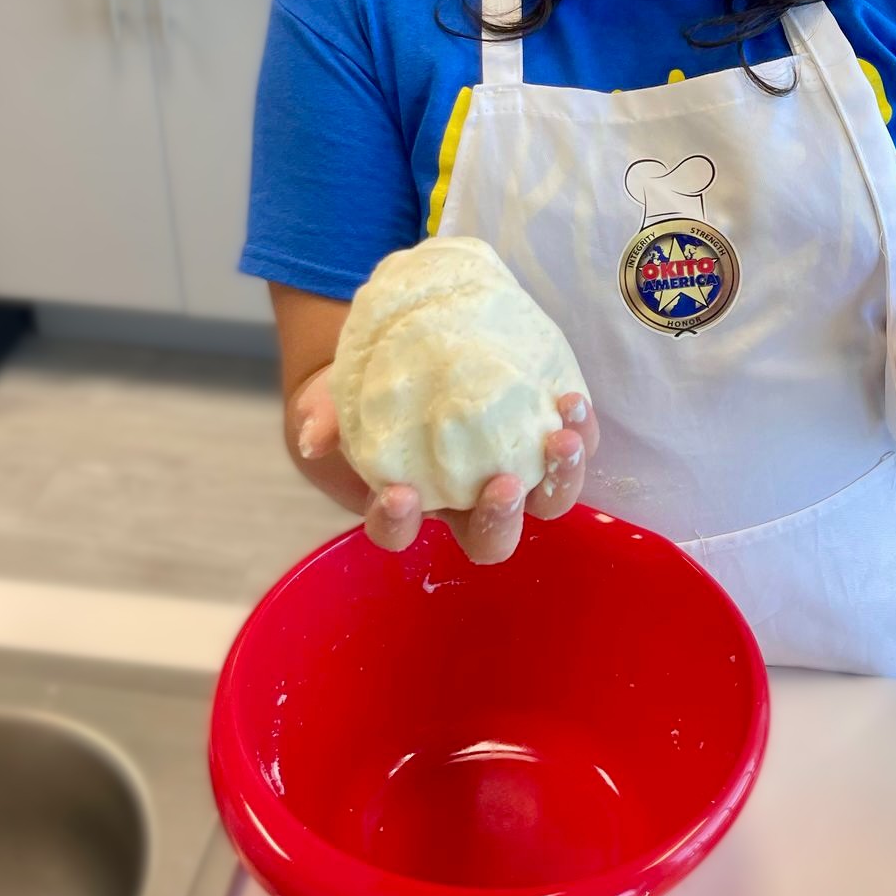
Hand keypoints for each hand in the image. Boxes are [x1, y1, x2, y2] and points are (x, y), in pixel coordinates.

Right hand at [291, 367, 598, 563]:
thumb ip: (323, 417)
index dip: (398, 523)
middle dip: (498, 520)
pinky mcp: (541, 441)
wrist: (404, 355)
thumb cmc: (363, 392)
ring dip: (559, 480)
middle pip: (489, 540)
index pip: (398, 534)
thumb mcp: (332, 399)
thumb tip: (316, 437)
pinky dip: (578, 430)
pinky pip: (569, 448)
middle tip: (502, 485)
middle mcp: (465, 505)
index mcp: (409, 505)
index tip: (398, 494)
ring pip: (544, 504)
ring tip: (562, 441)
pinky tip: (571, 402)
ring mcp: (510, 476)